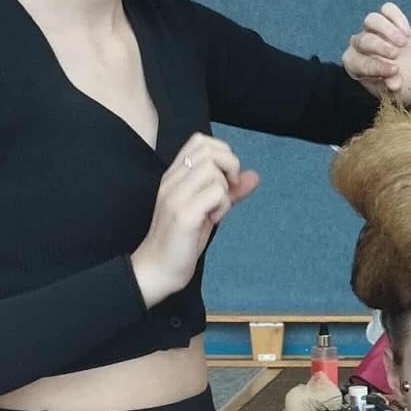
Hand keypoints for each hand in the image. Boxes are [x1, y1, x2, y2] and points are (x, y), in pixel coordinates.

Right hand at [132, 134, 259, 307]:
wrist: (157, 269)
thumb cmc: (181, 241)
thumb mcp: (208, 210)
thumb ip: (229, 191)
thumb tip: (253, 176)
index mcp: (174, 176)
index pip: (199, 141)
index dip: (222, 153)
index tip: (227, 178)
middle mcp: (171, 181)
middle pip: (208, 151)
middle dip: (229, 167)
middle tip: (229, 191)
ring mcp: (175, 196)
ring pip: (212, 170)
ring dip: (224, 189)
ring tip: (215, 209)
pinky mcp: (183, 215)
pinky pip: (215, 194)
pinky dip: (222, 206)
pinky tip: (212, 220)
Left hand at [345, 1, 410, 104]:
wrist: (409, 74)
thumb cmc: (397, 82)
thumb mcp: (395, 89)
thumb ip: (392, 85)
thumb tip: (394, 83)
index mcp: (354, 64)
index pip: (360, 62)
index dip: (377, 66)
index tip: (395, 71)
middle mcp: (359, 45)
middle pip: (364, 39)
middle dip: (380, 47)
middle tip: (397, 55)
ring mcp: (372, 29)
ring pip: (372, 19)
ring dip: (387, 30)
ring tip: (403, 42)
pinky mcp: (387, 18)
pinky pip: (387, 10)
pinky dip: (397, 18)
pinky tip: (407, 33)